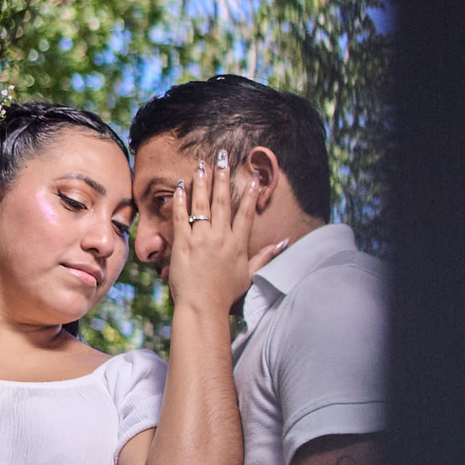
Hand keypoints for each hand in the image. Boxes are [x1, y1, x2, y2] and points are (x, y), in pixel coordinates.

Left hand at [158, 151, 287, 322]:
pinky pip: (181, 216)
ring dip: (202, 182)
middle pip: (224, 200)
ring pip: (202, 203)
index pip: (246, 213)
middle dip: (223, 176)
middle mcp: (221, 237)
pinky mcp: (183, 243)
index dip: (251, 193)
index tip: (254, 176)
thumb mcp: (250, 275)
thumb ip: (266, 256)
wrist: (203, 307)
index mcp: (238, 244)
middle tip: (223, 157)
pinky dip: (180, 200)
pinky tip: (181, 186)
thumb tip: (284, 242)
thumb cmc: (226, 294)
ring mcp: (201, 239)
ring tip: (201, 164)